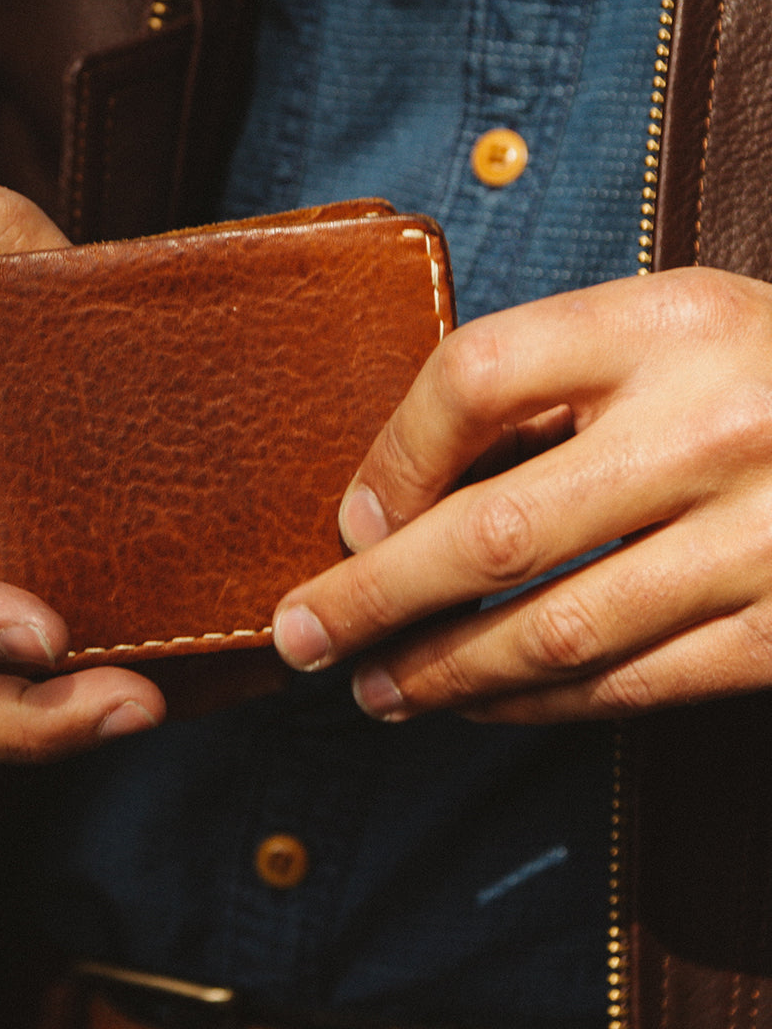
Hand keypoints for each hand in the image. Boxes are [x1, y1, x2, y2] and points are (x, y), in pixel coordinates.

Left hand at [271, 267, 771, 721]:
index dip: (392, 456)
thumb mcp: (661, 330)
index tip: (352, 519)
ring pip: (556, 631)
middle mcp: (714, 427)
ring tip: (375, 691)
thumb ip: (542, 390)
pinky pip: (633, 685)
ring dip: (444, 672)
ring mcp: (763, 537)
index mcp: (665, 323)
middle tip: (304, 636)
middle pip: (494, 530)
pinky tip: (479, 705)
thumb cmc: (759, 374)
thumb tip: (390, 502)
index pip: (475, 377)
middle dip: (375, 597)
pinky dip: (537, 704)